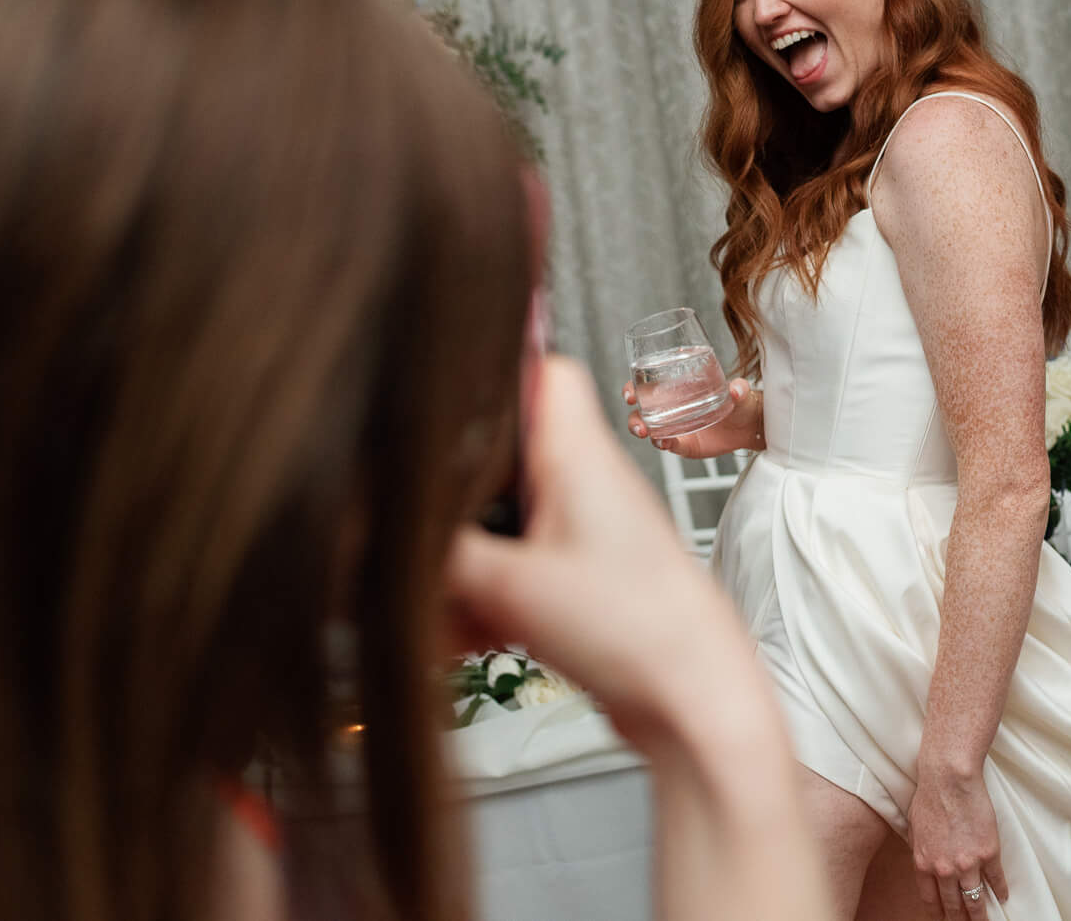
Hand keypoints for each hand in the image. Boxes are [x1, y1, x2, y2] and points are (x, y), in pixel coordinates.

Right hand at [447, 356, 766, 754]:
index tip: (434, 398)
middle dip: (448, 497)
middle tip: (413, 528)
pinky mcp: (579, 581)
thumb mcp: (509, 586)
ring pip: (497, 523)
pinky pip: (511, 574)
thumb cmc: (637, 629)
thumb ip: (435, 555)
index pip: (540, 369)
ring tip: (435, 609)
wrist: (693, 702)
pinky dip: (480, 603)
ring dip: (459, 564)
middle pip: (500, 455)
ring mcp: (582, 532)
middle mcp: (581, 483)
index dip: (489, 371)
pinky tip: (457, 641)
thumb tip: (377, 539)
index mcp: (576, 454)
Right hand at [624, 372, 762, 459]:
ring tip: (646, 432)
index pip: (648, 386)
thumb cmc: (740, 402)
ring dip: (643, 430)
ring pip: (649, 429)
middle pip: (642, 411)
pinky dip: (663, 443)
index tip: (630, 393)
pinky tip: (665, 442)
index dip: (634, 388)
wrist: (749, 427)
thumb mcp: (739, 392)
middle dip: (633, 415)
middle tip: (636, 418)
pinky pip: (668, 444)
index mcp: (677, 389)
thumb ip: (738, 388)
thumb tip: (736, 388)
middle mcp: (672, 408)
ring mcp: (676, 427)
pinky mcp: (684, 444)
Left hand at [906, 766, 1007, 920]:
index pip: (931, 901)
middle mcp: (944, 870)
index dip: (938, 914)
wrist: (949, 778)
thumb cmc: (929, 796)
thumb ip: (920, 851)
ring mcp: (968, 863)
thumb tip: (925, 863)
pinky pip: (996, 880)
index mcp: (923, 864)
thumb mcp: (914, 829)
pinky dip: (1000, 891)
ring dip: (980, 915)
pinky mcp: (988, 853)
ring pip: (975, 900)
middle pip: (953, 906)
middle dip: (960, 919)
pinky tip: (1002, 897)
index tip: (944, 920)